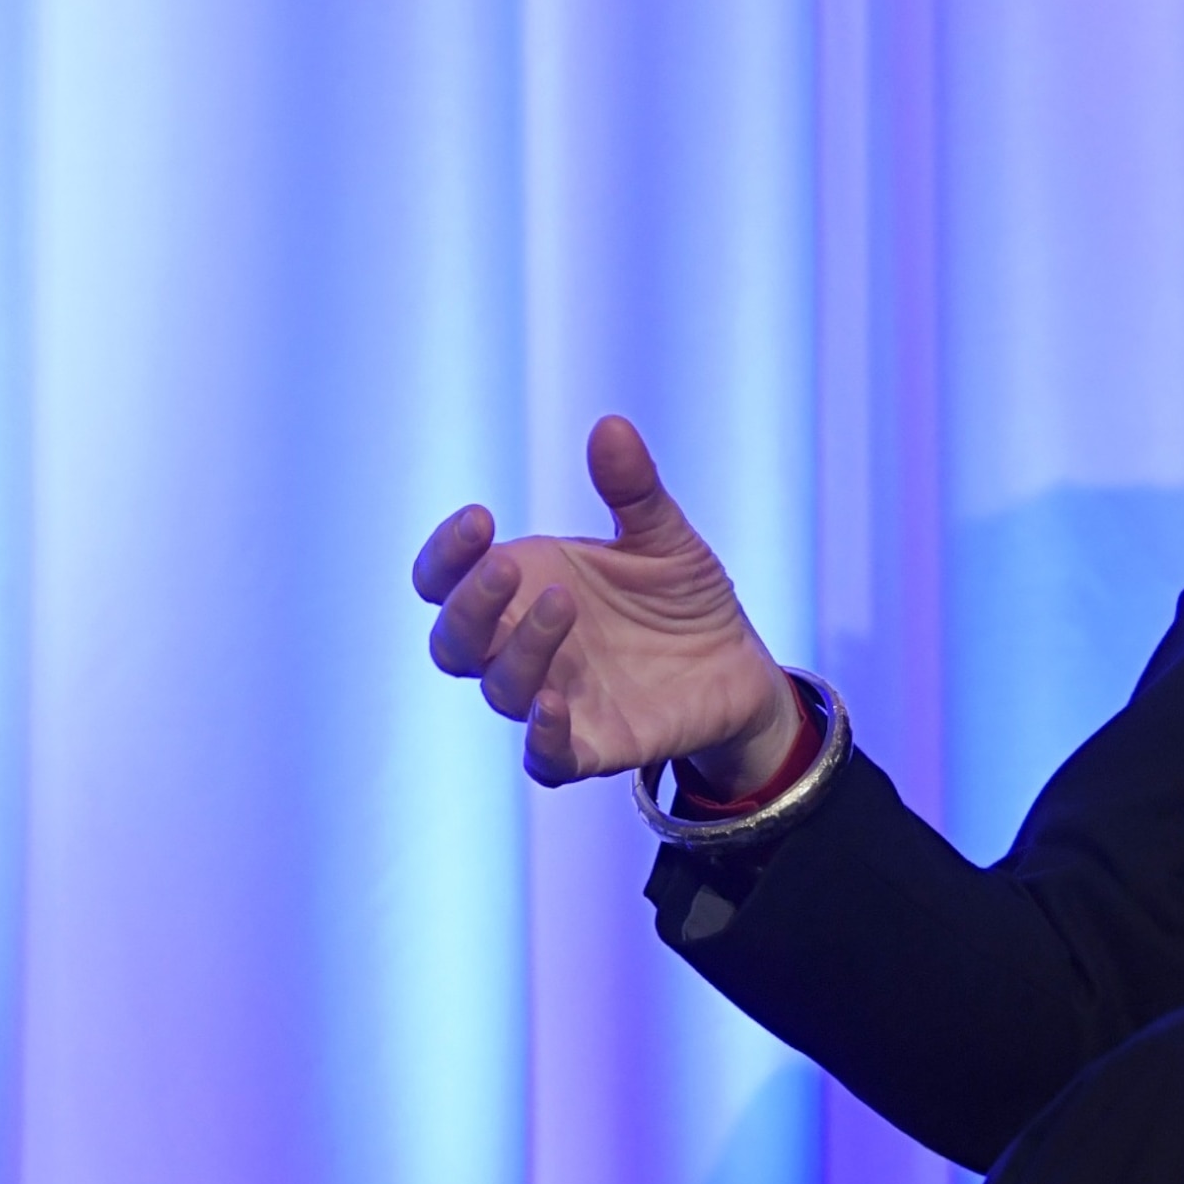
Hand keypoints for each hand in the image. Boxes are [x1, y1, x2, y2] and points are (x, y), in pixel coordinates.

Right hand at [412, 415, 802, 794]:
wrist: (739, 665)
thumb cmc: (682, 599)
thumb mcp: (665, 537)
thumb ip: (634, 490)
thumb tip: (610, 426)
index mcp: (523, 589)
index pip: (445, 581)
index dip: (445, 556)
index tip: (480, 518)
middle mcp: (523, 647)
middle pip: (453, 641)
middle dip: (470, 605)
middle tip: (511, 567)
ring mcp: (554, 699)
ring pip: (500, 689)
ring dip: (519, 649)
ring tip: (563, 604)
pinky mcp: (594, 746)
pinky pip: (546, 757)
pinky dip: (542, 736)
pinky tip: (555, 704)